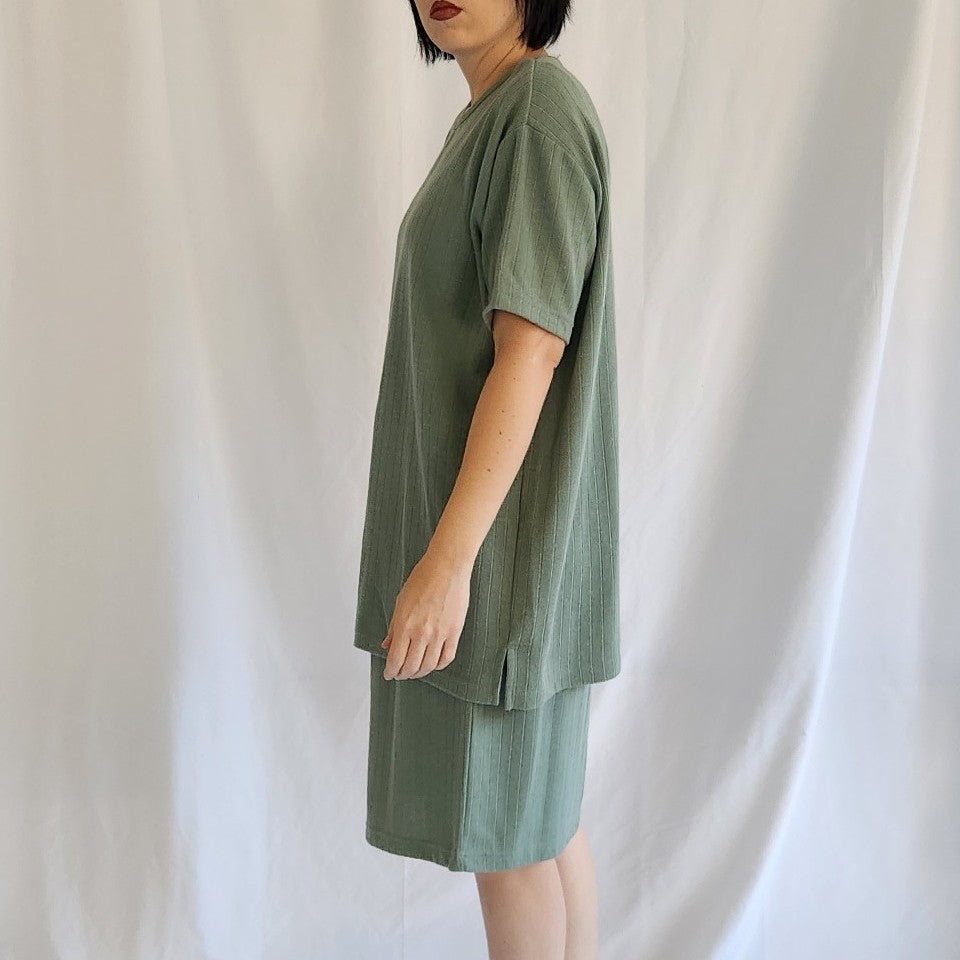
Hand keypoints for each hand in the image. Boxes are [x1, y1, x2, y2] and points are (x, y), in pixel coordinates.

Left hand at [380, 547, 470, 680]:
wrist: (447, 567)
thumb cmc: (423, 578)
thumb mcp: (401, 601)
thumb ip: (394, 626)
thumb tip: (387, 644)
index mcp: (405, 625)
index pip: (395, 659)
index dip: (391, 671)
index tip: (389, 673)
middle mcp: (422, 633)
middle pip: (411, 667)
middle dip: (403, 674)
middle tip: (400, 674)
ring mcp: (440, 634)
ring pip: (428, 666)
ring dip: (419, 673)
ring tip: (415, 671)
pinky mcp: (455, 632)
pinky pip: (446, 657)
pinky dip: (438, 666)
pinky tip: (433, 664)